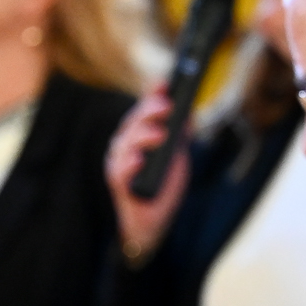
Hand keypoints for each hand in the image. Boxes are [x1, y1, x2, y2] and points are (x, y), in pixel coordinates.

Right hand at [105, 88, 190, 264]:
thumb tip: (188, 114)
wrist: (153, 221)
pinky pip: (120, 170)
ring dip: (143, 135)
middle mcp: (126, 144)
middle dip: (149, 111)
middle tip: (166, 107)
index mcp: (140, 134)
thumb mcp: (176, 156)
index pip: (144, 109)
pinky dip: (130, 163)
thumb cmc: (162, 186)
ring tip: (160, 134)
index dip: (153, 95)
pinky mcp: (118, 182)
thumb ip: (179, 136)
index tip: (165, 84)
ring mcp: (120, 162)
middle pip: (133, 121)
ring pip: (125, 141)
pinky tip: (139, 159)